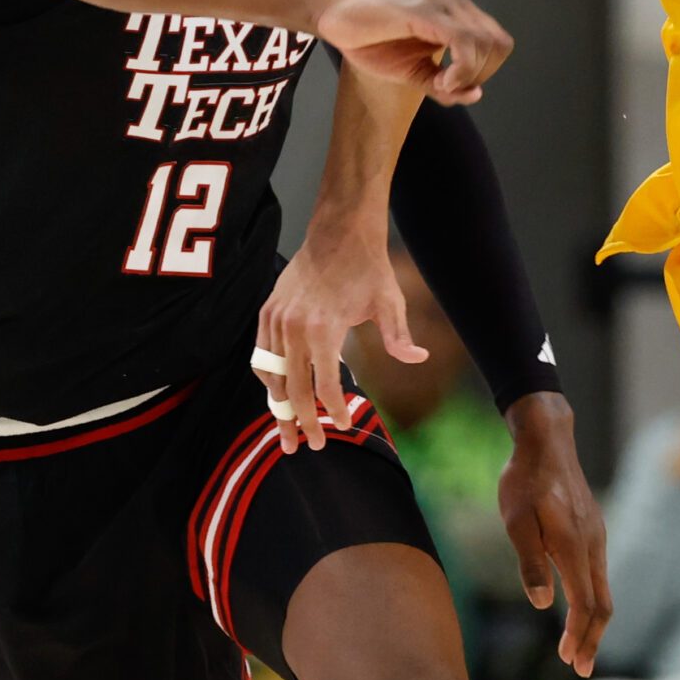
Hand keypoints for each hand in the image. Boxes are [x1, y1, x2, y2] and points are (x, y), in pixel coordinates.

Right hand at [255, 220, 411, 453]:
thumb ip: (398, 336)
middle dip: (301, 422)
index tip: (343, 427)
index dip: (334, 411)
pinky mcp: (268, 312)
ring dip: (277, 407)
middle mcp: (294, 328)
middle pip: (293, 390)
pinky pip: (260, 355)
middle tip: (309, 447)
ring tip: (285, 432)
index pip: (326, 386)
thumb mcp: (389, 302)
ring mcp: (276, 320)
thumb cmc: (368, 269)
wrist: (339, 232)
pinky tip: (276, 394)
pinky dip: (267, 378)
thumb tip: (418, 359)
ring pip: (270, 376)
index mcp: (324, 329)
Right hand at [314, 0, 511, 105]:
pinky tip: (441, 81)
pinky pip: (462, 42)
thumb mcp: (415, 72)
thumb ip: (445, 84)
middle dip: (480, 75)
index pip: (499, 43)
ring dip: (469, 75)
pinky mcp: (423, 13)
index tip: (452, 84)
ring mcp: (441, 4)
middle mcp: (456, 2)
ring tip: (440, 84)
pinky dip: (460, 69)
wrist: (336, 19)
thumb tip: (477, 95)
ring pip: (485, 44)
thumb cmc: (372, 41)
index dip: (484, 72)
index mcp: (458, 11)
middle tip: (447, 86)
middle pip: (499, 45)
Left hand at [499, 393, 611, 677]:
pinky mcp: (593, 530)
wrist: (546, 440)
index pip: (585, 603)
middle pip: (603, 603)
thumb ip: (529, 561)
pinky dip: (592, 600)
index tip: (570, 661)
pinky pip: (599, 574)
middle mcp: (592, 544)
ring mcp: (596, 536)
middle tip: (581, 669)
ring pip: (604, 589)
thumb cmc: (524, 479)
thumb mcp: (515, 521)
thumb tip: (542, 604)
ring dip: (593, 623)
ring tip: (579, 648)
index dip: (579, 635)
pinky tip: (578, 608)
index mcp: (573, 545)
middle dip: (593, 639)